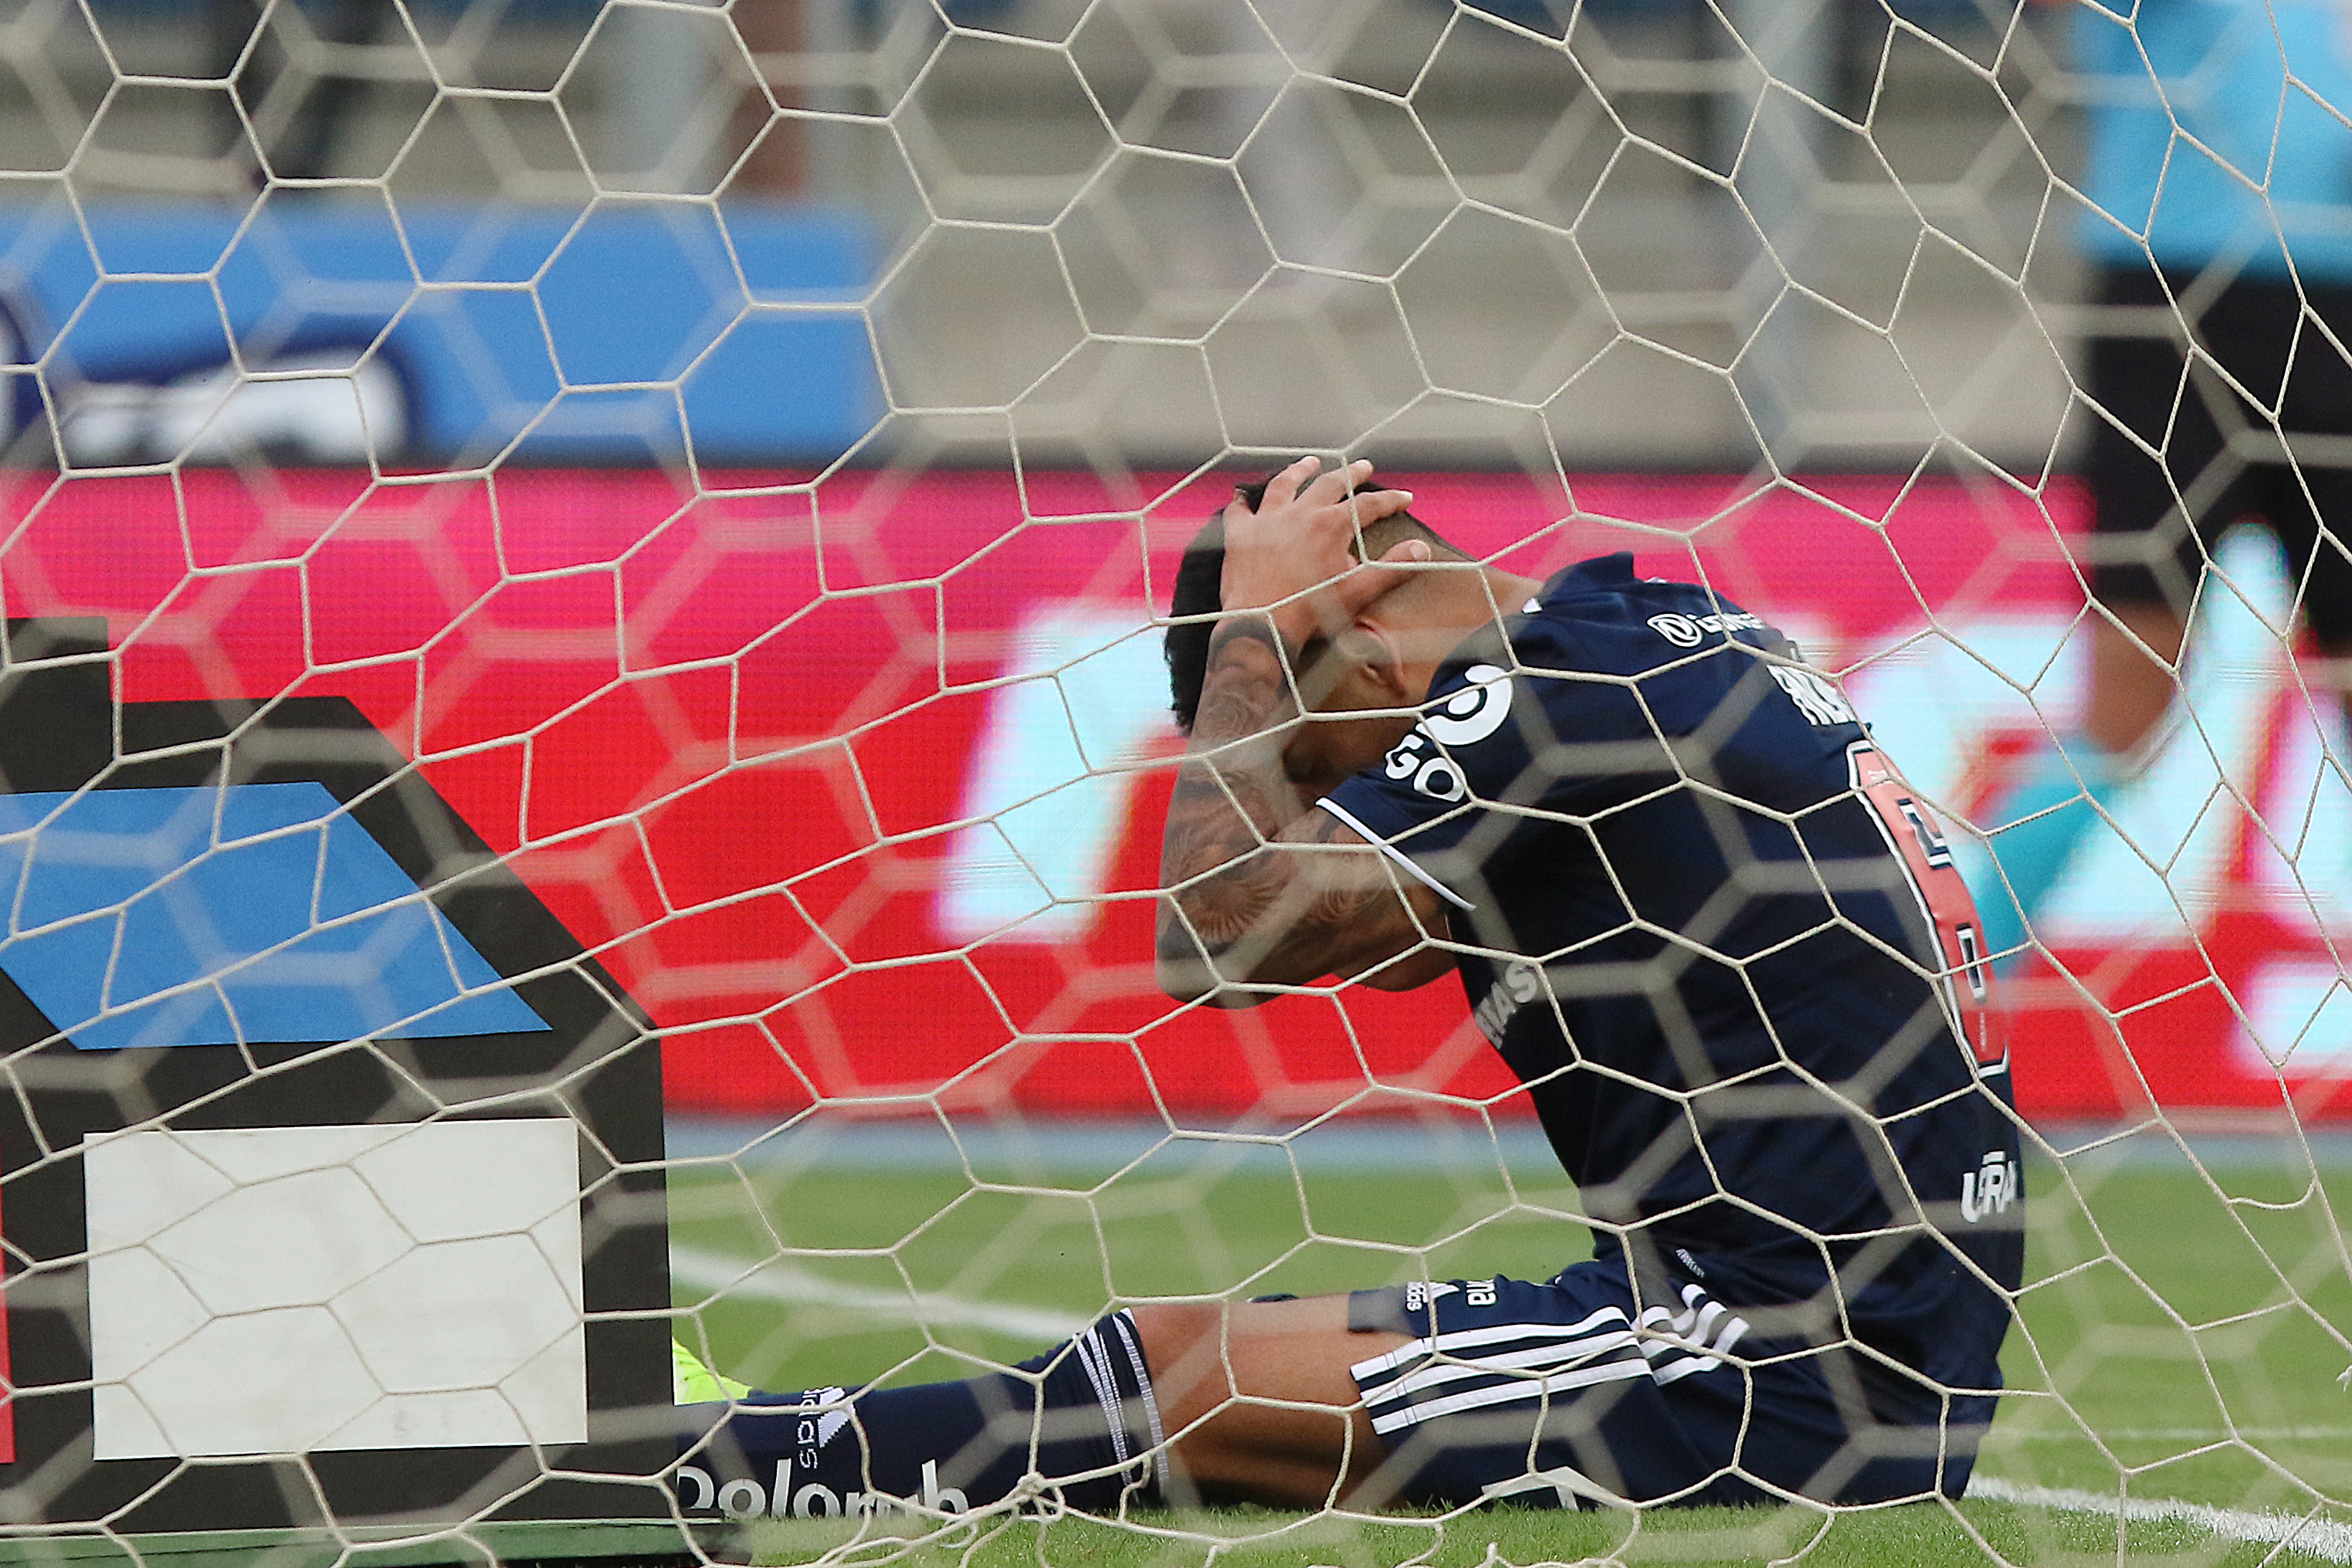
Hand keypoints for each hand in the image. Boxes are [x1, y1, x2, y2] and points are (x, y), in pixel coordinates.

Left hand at [1219, 457, 1426, 648]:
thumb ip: (1392, 569)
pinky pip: (1239, 509)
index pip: (1368, 505)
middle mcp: (1299, 514)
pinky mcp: (1240, 534)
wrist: (1263, 624)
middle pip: (1329, 484)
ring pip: (1284, 484)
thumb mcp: (1359, 592)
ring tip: (1310, 463)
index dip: (1390, 500)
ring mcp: (1267, 520)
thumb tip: (1420, 549)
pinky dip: (1243, 501)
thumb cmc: (1311, 612)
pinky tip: (1244, 496)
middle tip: (1363, 467)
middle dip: (1350, 474)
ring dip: (1299, 471)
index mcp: (1330, 526)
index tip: (1404, 498)